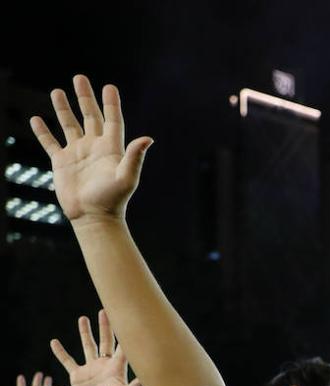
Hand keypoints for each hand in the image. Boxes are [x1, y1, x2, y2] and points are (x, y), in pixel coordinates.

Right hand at [30, 76, 151, 224]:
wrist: (93, 217)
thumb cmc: (113, 199)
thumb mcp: (127, 177)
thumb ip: (135, 156)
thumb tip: (148, 138)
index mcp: (111, 148)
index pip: (113, 120)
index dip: (111, 104)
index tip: (109, 87)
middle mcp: (94, 147)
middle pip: (90, 116)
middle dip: (85, 97)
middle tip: (79, 78)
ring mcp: (77, 153)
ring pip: (69, 125)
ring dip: (63, 108)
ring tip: (57, 91)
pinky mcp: (61, 162)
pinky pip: (50, 142)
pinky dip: (43, 131)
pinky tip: (36, 119)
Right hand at [50, 309, 140, 385]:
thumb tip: (146, 379)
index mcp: (117, 368)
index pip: (123, 348)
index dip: (125, 334)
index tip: (127, 318)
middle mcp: (105, 365)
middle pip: (106, 342)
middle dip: (106, 327)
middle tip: (105, 311)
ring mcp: (91, 369)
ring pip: (88, 346)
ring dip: (85, 333)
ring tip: (83, 318)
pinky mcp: (77, 376)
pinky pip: (67, 361)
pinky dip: (60, 352)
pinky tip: (54, 342)